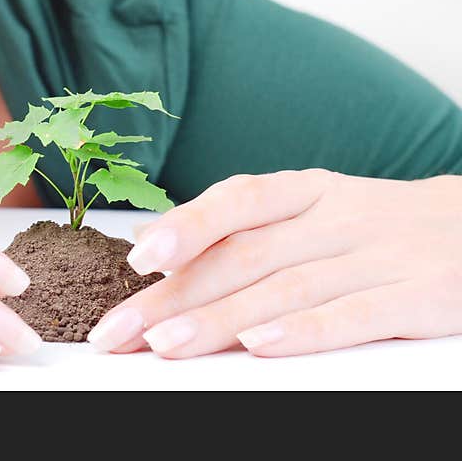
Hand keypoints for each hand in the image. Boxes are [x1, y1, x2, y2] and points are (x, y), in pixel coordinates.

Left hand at [86, 168, 461, 356]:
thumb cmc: (373, 228)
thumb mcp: (313, 211)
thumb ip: (243, 228)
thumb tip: (156, 241)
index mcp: (306, 192)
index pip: (238, 199)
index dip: (187, 226)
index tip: (137, 259)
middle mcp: (336, 218)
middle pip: (245, 255)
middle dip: (175, 295)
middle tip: (120, 330)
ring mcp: (378, 255)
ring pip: (286, 288)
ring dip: (220, 319)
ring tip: (165, 345)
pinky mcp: (419, 296)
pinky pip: (354, 314)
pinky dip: (302, 332)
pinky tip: (256, 348)